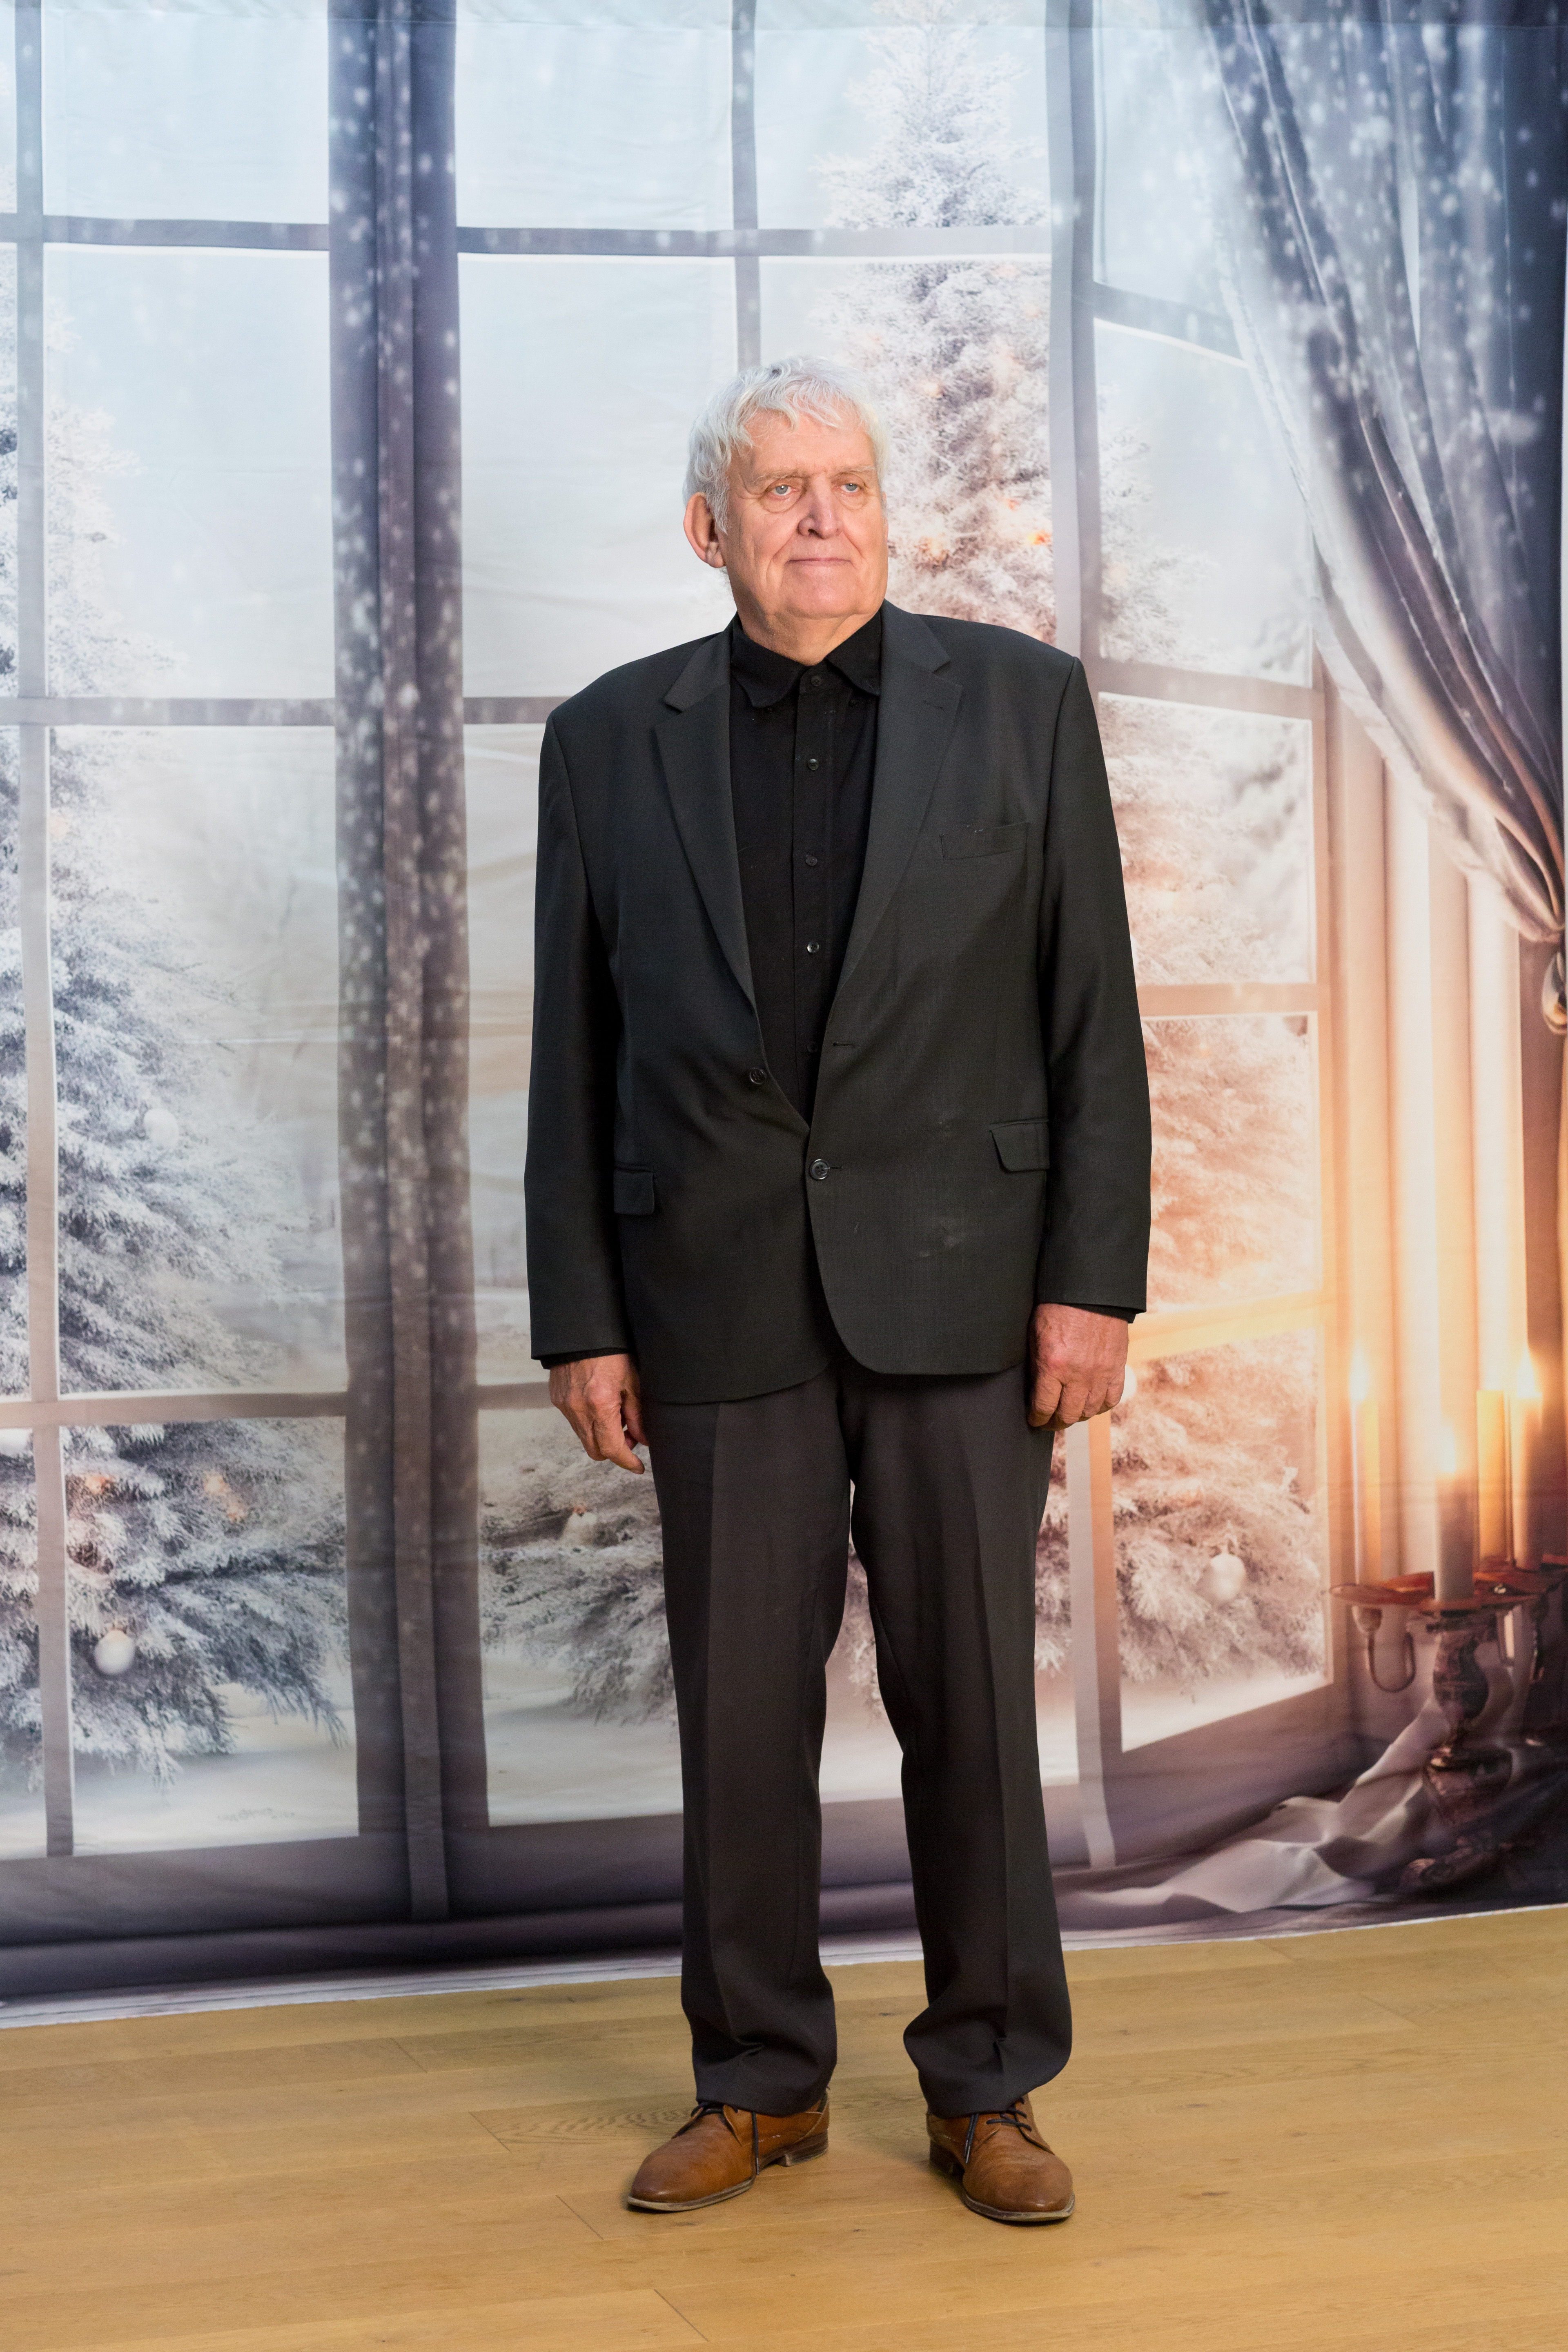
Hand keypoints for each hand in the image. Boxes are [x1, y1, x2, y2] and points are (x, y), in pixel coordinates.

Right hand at [549, 1353, 646, 1473]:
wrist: (582, 1331)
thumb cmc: (612, 1352)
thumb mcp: (632, 1382)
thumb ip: (637, 1415)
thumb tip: (643, 1440)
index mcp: (600, 1404)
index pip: (612, 1448)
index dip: (627, 1461)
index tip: (638, 1467)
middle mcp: (578, 1409)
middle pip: (595, 1451)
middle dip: (614, 1451)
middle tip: (630, 1437)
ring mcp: (565, 1405)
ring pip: (584, 1438)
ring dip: (601, 1437)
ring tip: (616, 1417)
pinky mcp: (558, 1399)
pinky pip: (575, 1422)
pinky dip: (589, 1423)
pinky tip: (600, 1407)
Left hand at [1028, 1304, 1127, 1428]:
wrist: (1089, 1291)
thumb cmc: (1056, 1309)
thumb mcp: (1035, 1336)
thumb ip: (1036, 1366)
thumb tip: (1035, 1391)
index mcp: (1053, 1366)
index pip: (1044, 1407)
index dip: (1037, 1418)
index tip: (1034, 1420)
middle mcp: (1078, 1375)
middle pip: (1067, 1415)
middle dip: (1054, 1422)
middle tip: (1049, 1422)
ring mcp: (1100, 1373)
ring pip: (1089, 1411)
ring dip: (1077, 1416)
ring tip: (1068, 1414)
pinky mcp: (1117, 1367)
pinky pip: (1111, 1399)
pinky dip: (1100, 1406)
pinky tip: (1091, 1405)